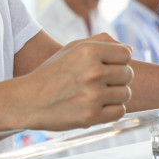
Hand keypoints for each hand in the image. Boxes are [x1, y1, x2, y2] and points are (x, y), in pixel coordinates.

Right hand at [15, 34, 133, 131]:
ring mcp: (93, 95)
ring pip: (126, 94)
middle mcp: (93, 72)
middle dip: (117, 79)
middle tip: (99, 83)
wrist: (28, 100)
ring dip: (114, 96)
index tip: (106, 67)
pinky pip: (119, 111)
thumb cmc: (52, 73)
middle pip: (128, 74)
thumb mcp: (72, 49)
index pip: (126, 54)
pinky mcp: (91, 116)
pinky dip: (111, 111)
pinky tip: (97, 107)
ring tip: (96, 95)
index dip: (118, 61)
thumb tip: (130, 50)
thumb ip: (101, 42)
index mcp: (89, 51)